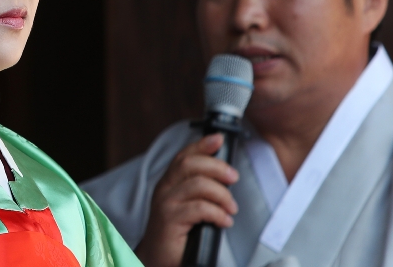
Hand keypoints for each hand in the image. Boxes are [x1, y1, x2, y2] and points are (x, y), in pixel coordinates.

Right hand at [134, 134, 239, 266]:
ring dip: (222, 195)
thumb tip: (224, 176)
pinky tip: (224, 221)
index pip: (184, 156)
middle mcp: (164, 188)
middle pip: (190, 164)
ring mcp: (165, 203)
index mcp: (169, 182)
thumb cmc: (177, 233)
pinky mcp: (170, 219)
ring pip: (198, 185)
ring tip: (231, 208)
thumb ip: (200, 190)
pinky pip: (199, 208)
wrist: (159, 258)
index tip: (219, 139)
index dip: (201, 145)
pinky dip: (218, 213)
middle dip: (217, 167)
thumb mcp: (188, 205)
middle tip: (233, 178)